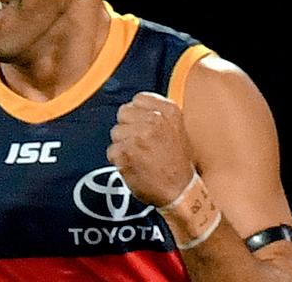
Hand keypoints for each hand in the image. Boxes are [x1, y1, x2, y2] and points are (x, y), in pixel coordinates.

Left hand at [106, 91, 194, 206]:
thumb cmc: (177, 163)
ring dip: (123, 144)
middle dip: (128, 127)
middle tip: (141, 143)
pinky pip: (111, 151)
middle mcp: (153, 121)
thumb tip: (134, 106)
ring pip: (115, 132)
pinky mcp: (125, 153)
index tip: (142, 124)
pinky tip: (133, 166)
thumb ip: (156, 114)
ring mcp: (138, 136)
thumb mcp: (176, 129)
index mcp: (168, 111)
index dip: (137, 114)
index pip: (138, 99)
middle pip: (123, 113)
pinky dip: (118, 160)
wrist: (180, 192)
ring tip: (139, 156)